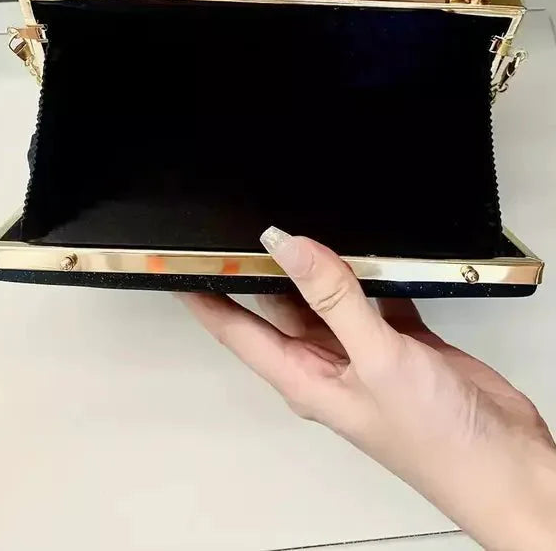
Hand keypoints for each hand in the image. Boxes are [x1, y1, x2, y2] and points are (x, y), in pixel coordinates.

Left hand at [182, 228, 555, 549]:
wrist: (505, 463)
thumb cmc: (436, 442)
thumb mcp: (375, 360)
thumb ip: (332, 298)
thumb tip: (286, 246)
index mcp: (303, 376)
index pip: (235, 329)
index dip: (204, 296)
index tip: (178, 262)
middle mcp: (326, 363)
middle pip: (278, 304)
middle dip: (261, 266)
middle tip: (244, 220)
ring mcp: (363, 351)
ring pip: (326, 295)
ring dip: (318, 264)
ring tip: (302, 220)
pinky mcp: (399, 341)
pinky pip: (372, 295)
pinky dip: (369, 272)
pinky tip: (367, 249)